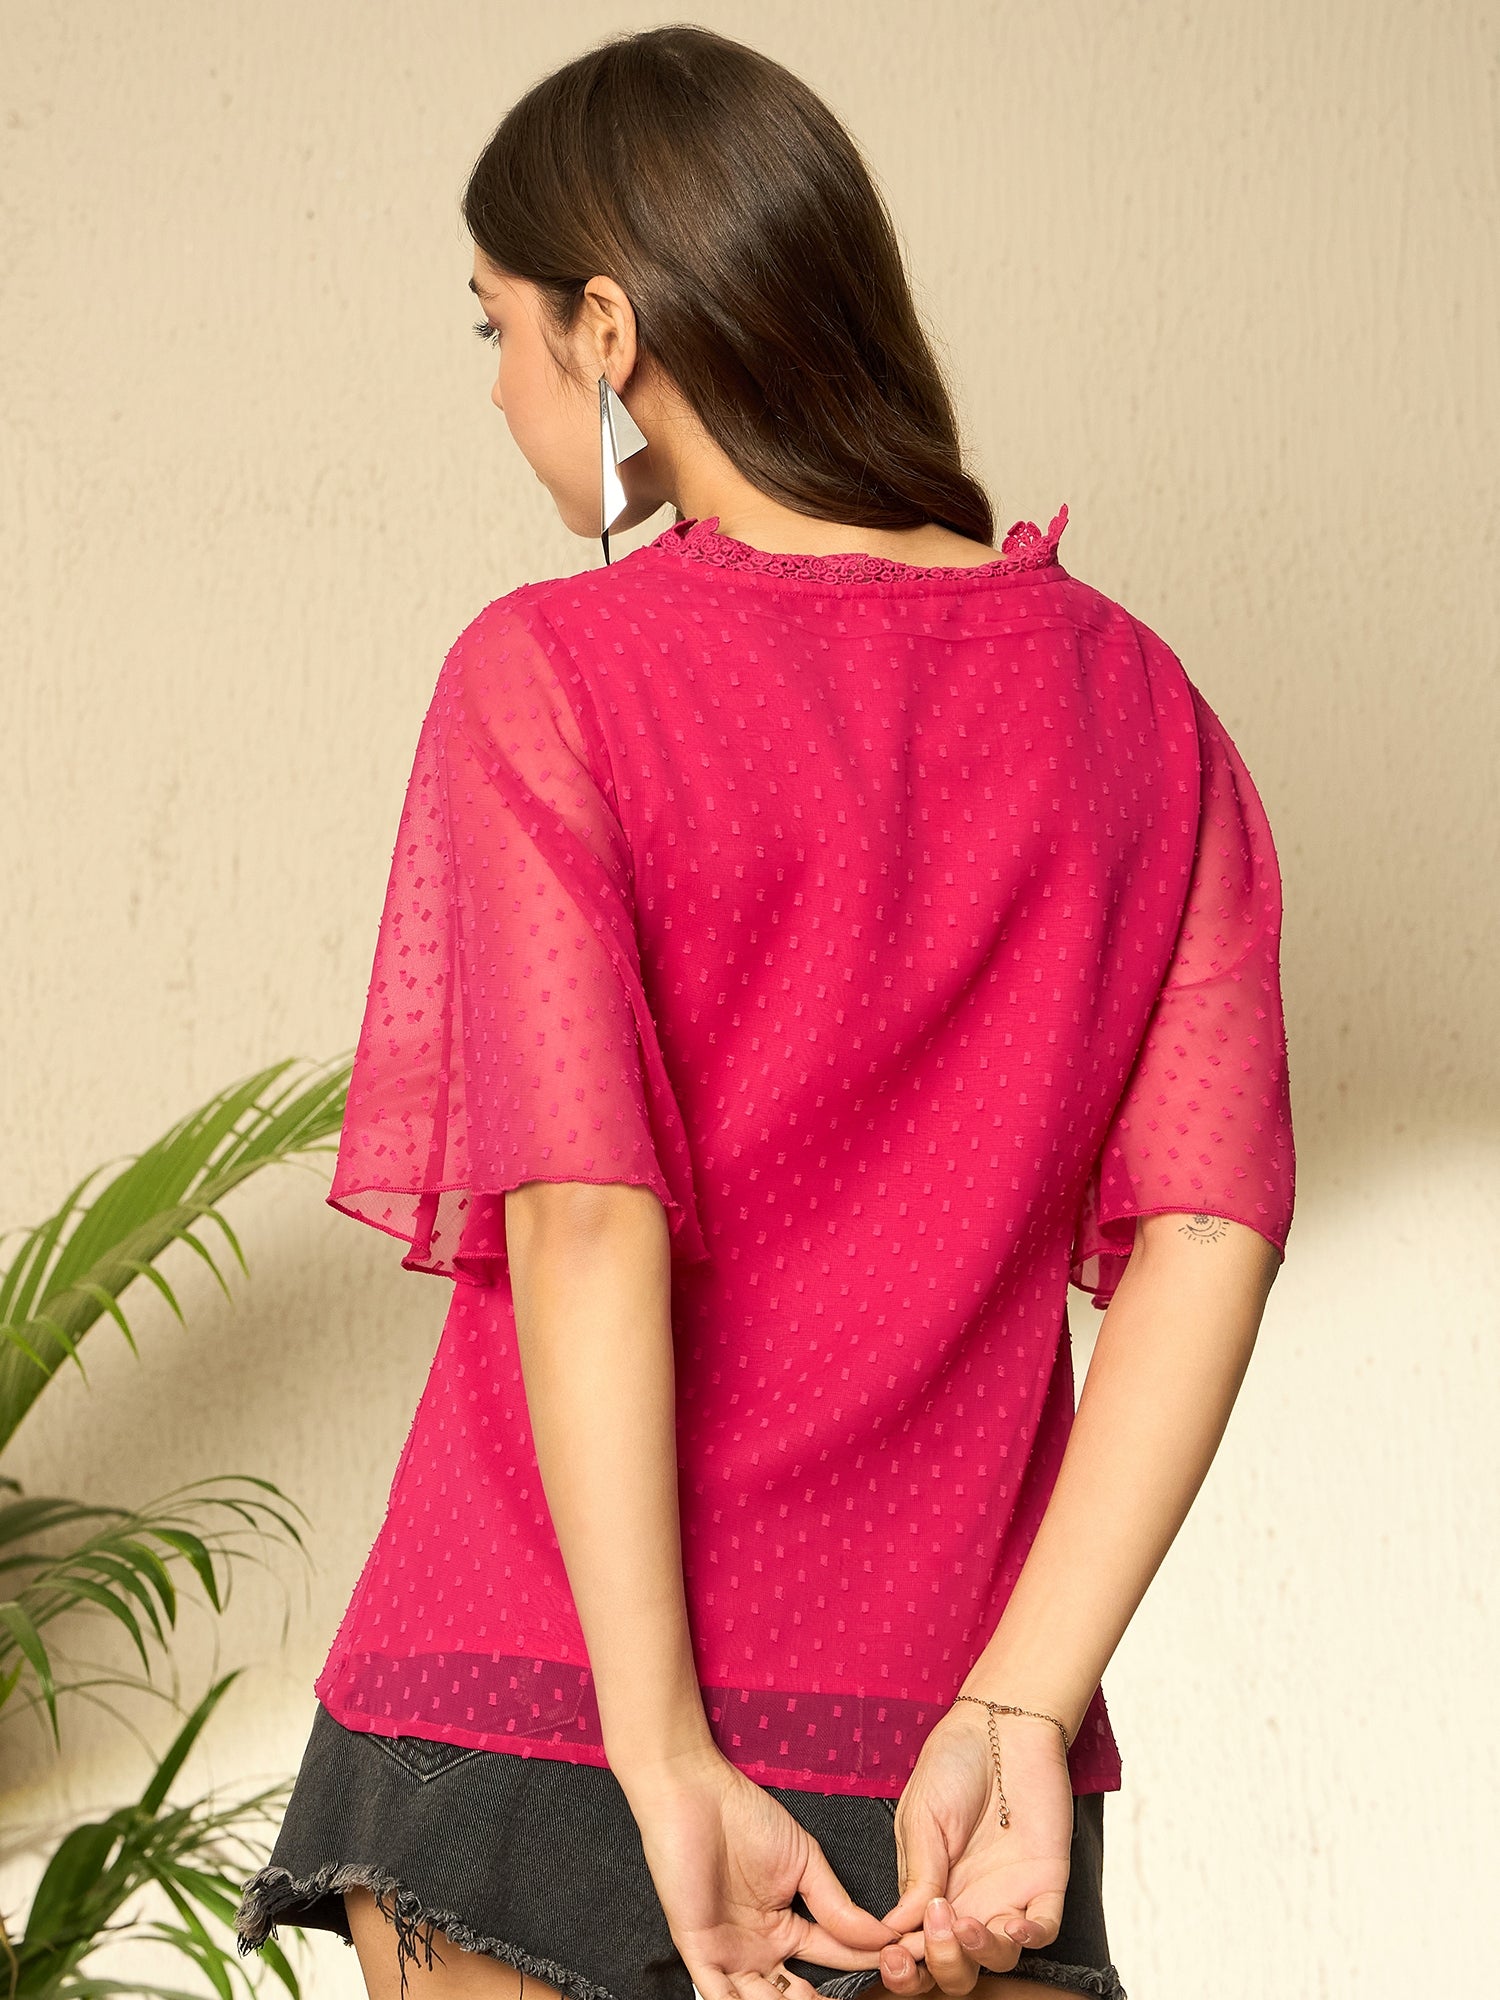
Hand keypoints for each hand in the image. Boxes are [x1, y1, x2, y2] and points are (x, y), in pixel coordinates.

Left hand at [618, 1742, 900, 1999]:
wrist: (697, 1796)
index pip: (834, 1957)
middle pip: (799, 1995)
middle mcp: (761, 1950)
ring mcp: (731, 1955)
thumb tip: (883, 1936)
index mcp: (787, 1928)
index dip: (866, 1964)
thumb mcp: (804, 1862)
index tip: (900, 1967)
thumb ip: (837, 1905)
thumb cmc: (745, 1817)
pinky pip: (719, 1998)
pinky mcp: (701, 1954)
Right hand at [875, 1706, 1075, 1992]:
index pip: (915, 1948)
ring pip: (998, 1959)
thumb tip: (898, 1928)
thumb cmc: (954, 1763)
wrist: (1002, 1726)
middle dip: (940, 1966)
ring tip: (965, 1923)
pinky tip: (1014, 1922)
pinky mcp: (1045, 1884)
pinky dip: (1031, 1937)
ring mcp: (1007, 1896)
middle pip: (956, 1969)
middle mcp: (968, 1903)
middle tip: (932, 1932)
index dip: (903, 1961)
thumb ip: (916, 1873)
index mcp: (931, 1891)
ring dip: (980, 1954)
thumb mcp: (921, 1814)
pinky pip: (1045, 1929)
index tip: (893, 1951)